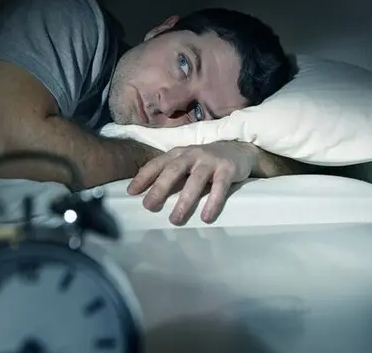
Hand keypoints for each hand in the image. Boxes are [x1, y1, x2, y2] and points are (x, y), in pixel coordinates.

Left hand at [127, 141, 257, 224]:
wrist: (240, 150)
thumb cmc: (206, 161)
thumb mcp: (186, 162)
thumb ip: (169, 173)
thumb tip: (146, 194)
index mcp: (178, 153)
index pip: (157, 163)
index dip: (143, 177)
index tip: (131, 192)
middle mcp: (192, 154)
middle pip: (173, 170)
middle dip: (160, 188)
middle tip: (149, 206)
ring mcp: (210, 161)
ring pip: (195, 181)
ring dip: (184, 201)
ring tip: (175, 220)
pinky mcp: (228, 169)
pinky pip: (219, 187)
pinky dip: (213, 202)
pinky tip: (206, 217)